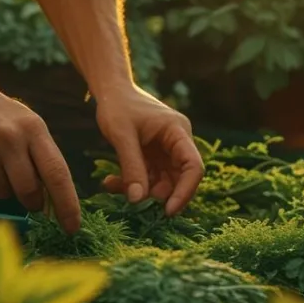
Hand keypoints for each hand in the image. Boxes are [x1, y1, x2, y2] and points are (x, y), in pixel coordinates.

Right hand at [0, 75, 81, 232]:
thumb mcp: (26, 123)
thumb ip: (40, 155)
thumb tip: (53, 198)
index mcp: (34, 129)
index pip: (57, 173)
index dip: (67, 204)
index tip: (72, 227)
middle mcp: (12, 138)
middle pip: (29, 191)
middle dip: (33, 202)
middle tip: (32, 200)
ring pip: (3, 193)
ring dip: (5, 189)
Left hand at [94, 84, 203, 216]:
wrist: (110, 91)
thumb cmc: (117, 106)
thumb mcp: (122, 135)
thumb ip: (131, 167)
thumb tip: (137, 200)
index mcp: (178, 132)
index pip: (193, 166)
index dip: (185, 191)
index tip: (168, 211)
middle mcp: (177, 142)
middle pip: (179, 178)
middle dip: (157, 192)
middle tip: (133, 196)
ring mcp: (165, 150)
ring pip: (161, 181)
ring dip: (140, 189)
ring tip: (112, 185)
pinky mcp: (153, 156)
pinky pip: (148, 177)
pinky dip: (131, 183)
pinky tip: (109, 182)